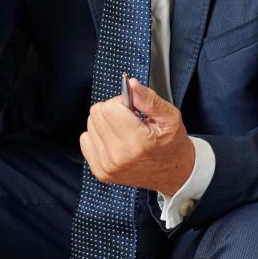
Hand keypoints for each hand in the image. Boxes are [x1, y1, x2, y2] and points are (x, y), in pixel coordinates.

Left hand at [80, 78, 195, 195]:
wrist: (172, 174)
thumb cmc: (171, 146)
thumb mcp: (170, 117)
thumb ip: (149, 99)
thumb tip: (131, 84)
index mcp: (137, 142)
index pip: (109, 107)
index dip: (122, 102)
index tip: (134, 109)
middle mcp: (118, 155)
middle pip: (96, 114)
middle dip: (113, 110)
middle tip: (130, 119)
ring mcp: (107, 165)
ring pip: (90, 124)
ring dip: (106, 123)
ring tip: (125, 131)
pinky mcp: (100, 171)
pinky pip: (85, 140)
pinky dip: (98, 135)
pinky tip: (115, 140)